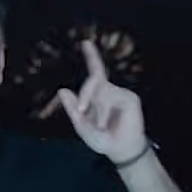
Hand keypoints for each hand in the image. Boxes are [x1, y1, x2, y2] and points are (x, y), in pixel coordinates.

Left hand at [57, 40, 146, 162]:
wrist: (119, 150)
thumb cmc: (101, 138)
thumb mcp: (81, 125)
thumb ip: (72, 108)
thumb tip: (62, 90)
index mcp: (97, 95)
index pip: (95, 72)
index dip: (91, 56)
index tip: (85, 42)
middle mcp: (109, 91)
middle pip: (94, 80)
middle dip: (85, 94)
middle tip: (81, 111)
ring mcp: (120, 93)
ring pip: (102, 93)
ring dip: (97, 112)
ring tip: (101, 127)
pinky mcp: (130, 98)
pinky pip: (113, 99)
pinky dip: (105, 113)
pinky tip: (107, 124)